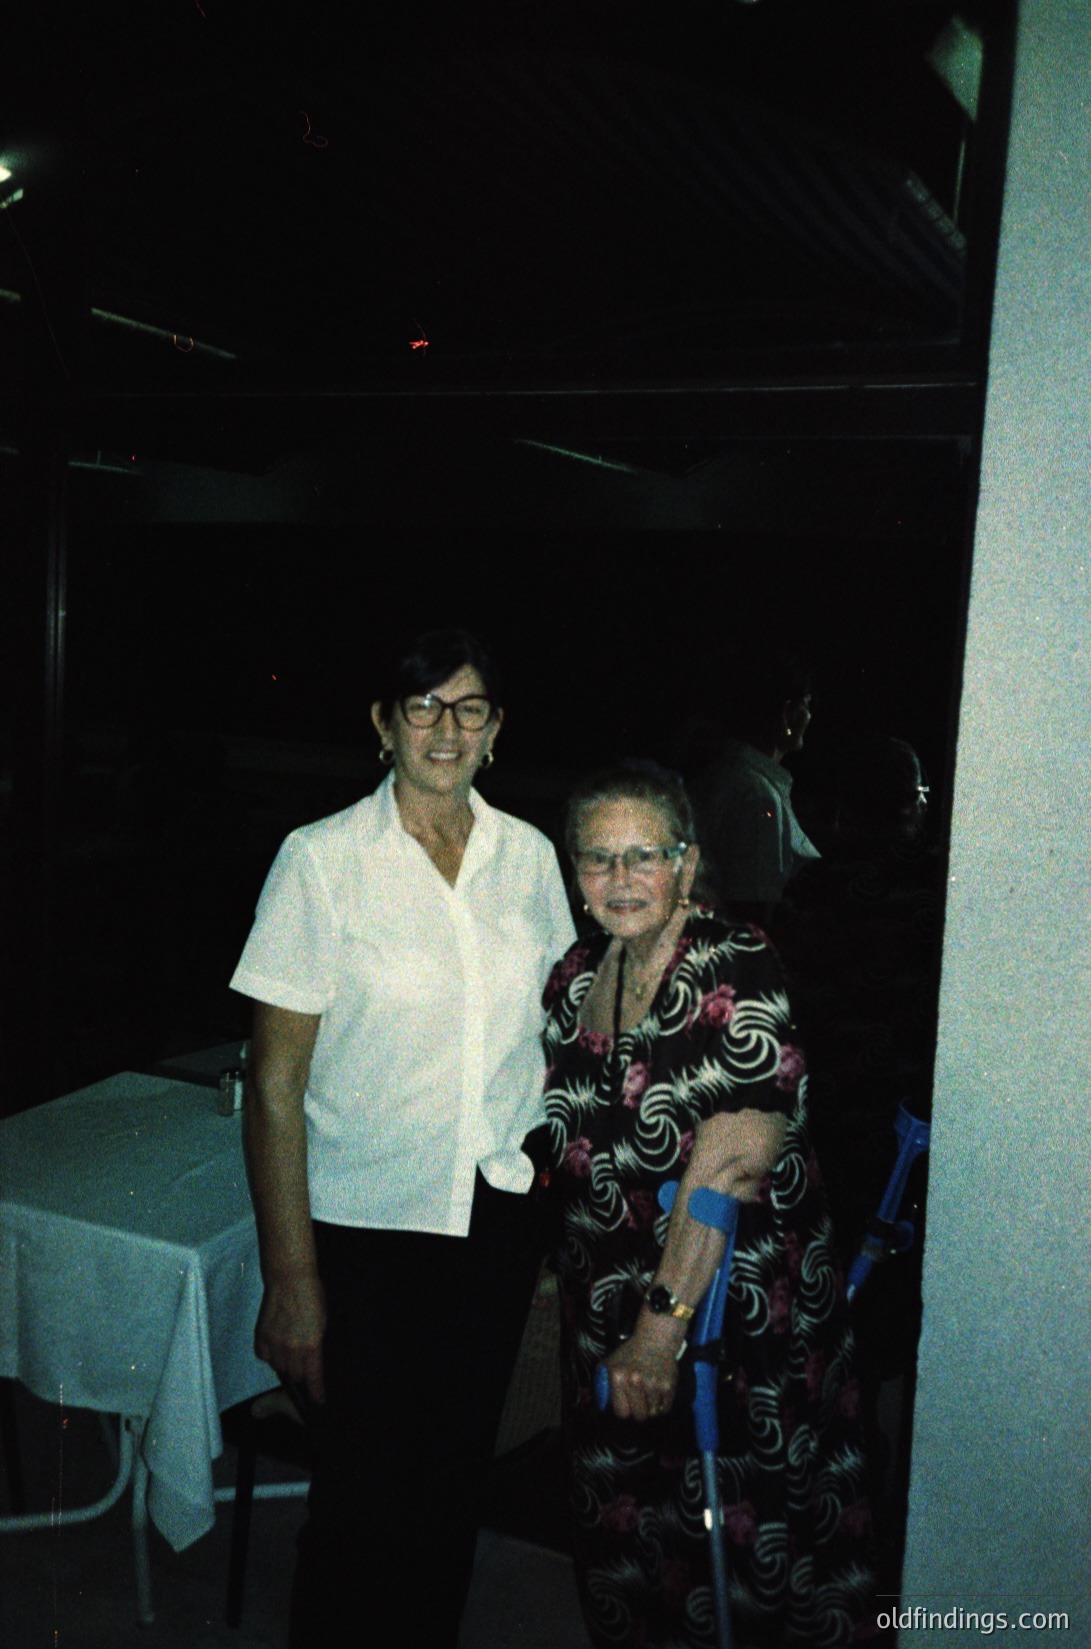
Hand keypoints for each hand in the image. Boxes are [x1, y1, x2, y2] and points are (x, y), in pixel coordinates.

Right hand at [255, 1272, 326, 1404]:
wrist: (290, 1279)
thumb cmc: (312, 1297)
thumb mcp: (322, 1323)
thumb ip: (316, 1345)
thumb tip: (312, 1361)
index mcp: (311, 1345)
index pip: (313, 1377)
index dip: (316, 1392)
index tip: (318, 1401)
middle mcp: (292, 1349)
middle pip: (295, 1375)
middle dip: (300, 1373)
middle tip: (303, 1363)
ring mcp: (274, 1344)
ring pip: (279, 1367)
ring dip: (285, 1363)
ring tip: (289, 1348)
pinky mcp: (261, 1337)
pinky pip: (264, 1357)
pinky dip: (270, 1354)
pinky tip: (275, 1343)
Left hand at [603, 1320, 680, 1422]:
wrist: (655, 1339)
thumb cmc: (629, 1354)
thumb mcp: (610, 1364)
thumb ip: (601, 1384)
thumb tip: (601, 1405)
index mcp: (618, 1377)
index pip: (621, 1412)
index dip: (625, 1410)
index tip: (627, 1405)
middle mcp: (635, 1382)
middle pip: (639, 1416)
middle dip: (639, 1411)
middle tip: (640, 1401)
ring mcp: (653, 1384)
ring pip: (652, 1414)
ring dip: (651, 1407)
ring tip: (650, 1393)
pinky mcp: (668, 1386)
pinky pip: (665, 1409)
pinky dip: (663, 1405)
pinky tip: (659, 1393)